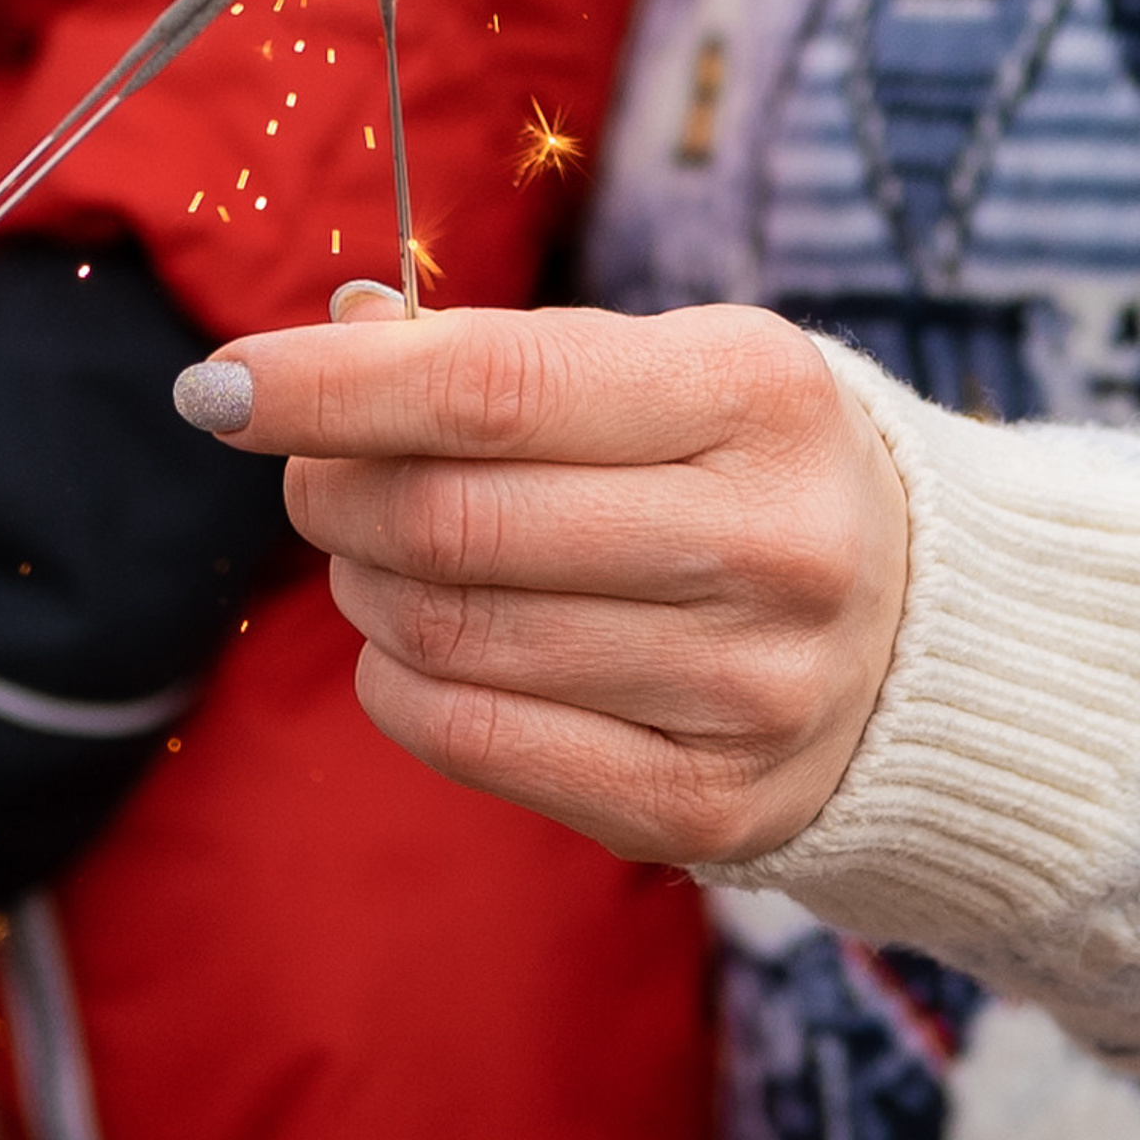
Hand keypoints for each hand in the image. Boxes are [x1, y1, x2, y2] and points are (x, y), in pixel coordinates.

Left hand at [185, 296, 908, 863]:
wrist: (925, 641)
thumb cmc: (740, 469)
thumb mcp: (660, 369)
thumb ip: (494, 356)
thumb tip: (326, 333)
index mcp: (755, 393)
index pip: (487, 388)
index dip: (325, 388)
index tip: (214, 385)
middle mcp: (769, 542)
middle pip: (447, 522)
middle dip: (330, 491)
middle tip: (312, 475)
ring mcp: (747, 689)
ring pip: (445, 633)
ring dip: (361, 584)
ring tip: (381, 554)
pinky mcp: (707, 805)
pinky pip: (470, 735)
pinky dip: (396, 681)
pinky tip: (415, 644)